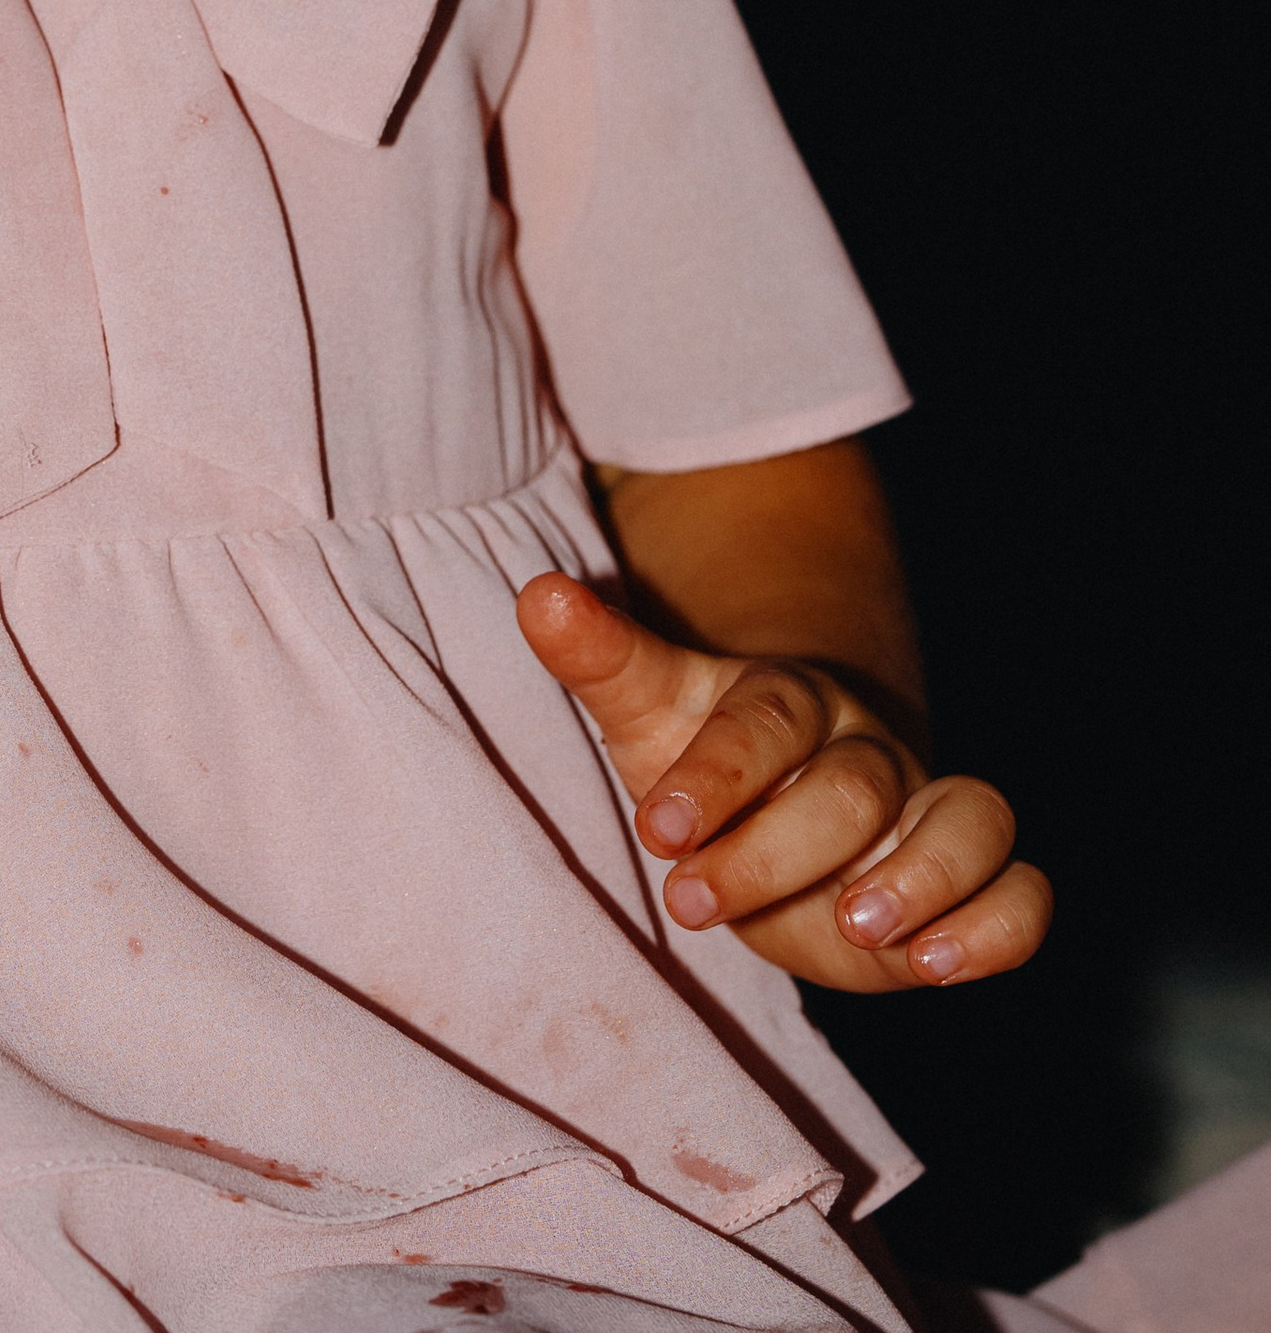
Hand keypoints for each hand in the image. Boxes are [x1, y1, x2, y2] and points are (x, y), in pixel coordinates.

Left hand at [518, 570, 1051, 991]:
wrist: (776, 794)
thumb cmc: (700, 753)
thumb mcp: (645, 708)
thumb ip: (600, 656)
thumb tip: (538, 595)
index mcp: (788, 699)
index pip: (767, 720)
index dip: (718, 773)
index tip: (655, 830)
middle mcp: (868, 750)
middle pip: (851, 788)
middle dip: (776, 850)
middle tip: (692, 901)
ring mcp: (926, 815)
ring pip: (972, 819)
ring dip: (926, 875)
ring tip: (860, 926)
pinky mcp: (964, 886)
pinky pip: (1021, 892)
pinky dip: (999, 927)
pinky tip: (938, 965)